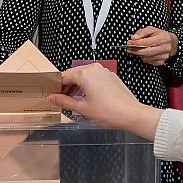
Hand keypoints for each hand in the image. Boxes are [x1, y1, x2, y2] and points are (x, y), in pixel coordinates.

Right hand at [47, 63, 161, 139]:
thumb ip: (64, 101)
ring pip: (84, 76)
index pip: (64, 77)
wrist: (131, 114)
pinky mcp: (111, 76)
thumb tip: (51, 98)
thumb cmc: (109, 112)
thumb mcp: (82, 108)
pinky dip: (88, 85)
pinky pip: (94, 77)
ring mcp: (104, 71)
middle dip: (66, 86)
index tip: (53, 95)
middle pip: (74, 74)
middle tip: (60, 99)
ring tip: (73, 100)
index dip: (56, 87)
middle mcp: (94, 68)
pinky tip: (87, 98)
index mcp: (85, 73)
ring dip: (77, 86)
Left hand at [128, 26, 177, 65]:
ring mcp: (164, 56)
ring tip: (136, 50)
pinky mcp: (162, 61)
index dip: (137, 43)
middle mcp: (165, 47)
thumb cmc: (160, 35)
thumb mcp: (152, 29)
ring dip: (139, 54)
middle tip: (129, 48)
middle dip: (136, 50)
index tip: (129, 42)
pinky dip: (145, 58)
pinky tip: (144, 54)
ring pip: (147, 58)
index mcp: (163, 38)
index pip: (147, 42)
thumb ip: (142, 32)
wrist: (172, 42)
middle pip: (147, 52)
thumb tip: (134, 38)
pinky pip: (150, 62)